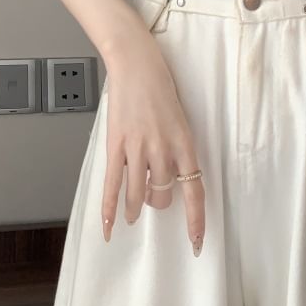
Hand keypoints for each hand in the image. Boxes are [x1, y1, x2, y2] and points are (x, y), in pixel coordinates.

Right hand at [100, 19, 204, 256]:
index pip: (195, 190)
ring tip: (133, 212)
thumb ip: (177, 146)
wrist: (138, 64)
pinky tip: (109, 227)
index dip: (196, 219)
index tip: (196, 241)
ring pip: (138, 194)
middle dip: (158, 201)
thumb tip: (171, 172)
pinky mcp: (117, 145)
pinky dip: (109, 208)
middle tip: (152, 197)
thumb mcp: (180, 117)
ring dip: (135, 207)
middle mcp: (164, 149)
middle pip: (163, 194)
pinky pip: (113, 183)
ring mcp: (139, 148)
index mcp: (185, 142)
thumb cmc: (161, 85)